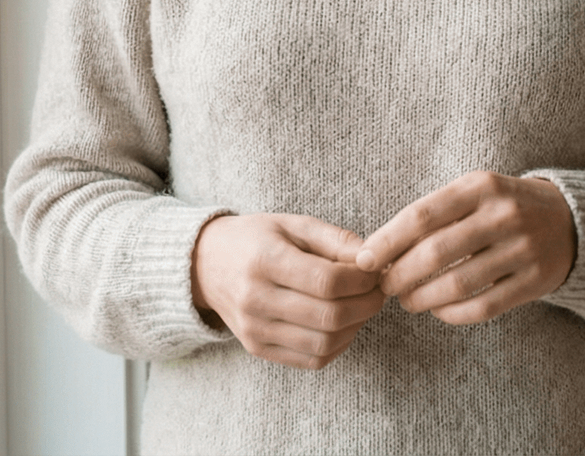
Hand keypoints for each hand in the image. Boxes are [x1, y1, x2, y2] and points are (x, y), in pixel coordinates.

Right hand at [191, 213, 386, 369]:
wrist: (206, 265)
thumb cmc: (255, 239)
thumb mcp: (293, 224)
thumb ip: (335, 239)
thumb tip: (373, 259)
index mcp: (264, 261)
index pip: (327, 282)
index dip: (362, 280)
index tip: (374, 271)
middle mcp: (255, 300)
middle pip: (329, 316)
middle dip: (367, 305)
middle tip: (378, 290)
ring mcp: (254, 330)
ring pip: (324, 343)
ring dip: (356, 327)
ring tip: (361, 306)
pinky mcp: (258, 349)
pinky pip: (311, 360)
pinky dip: (337, 345)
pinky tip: (342, 324)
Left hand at [354, 171, 574, 325]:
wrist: (571, 221)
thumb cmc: (503, 206)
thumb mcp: (475, 192)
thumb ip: (434, 214)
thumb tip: (379, 250)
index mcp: (481, 185)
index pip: (422, 215)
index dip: (387, 241)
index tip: (363, 260)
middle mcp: (503, 215)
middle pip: (436, 253)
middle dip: (400, 275)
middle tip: (384, 287)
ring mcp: (523, 249)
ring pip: (458, 284)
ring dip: (422, 299)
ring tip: (407, 301)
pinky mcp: (535, 281)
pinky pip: (484, 307)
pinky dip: (452, 314)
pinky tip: (438, 311)